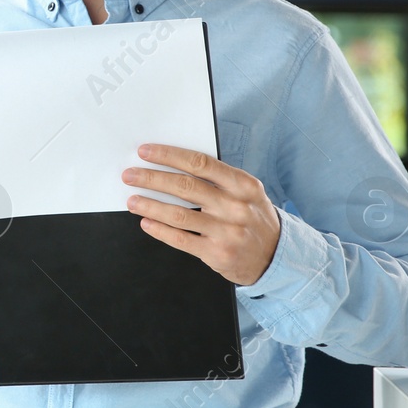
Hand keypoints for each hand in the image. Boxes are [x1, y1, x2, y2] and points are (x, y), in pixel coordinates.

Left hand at [122, 144, 281, 285]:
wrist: (277, 256)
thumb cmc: (253, 217)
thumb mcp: (246, 193)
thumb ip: (217, 179)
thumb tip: (172, 166)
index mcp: (243, 185)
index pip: (200, 163)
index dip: (169, 155)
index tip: (146, 152)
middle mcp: (236, 207)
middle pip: (185, 187)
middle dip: (152, 178)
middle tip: (130, 175)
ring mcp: (227, 232)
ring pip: (179, 214)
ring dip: (150, 205)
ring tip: (132, 200)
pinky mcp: (218, 253)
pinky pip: (181, 239)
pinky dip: (160, 230)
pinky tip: (147, 222)